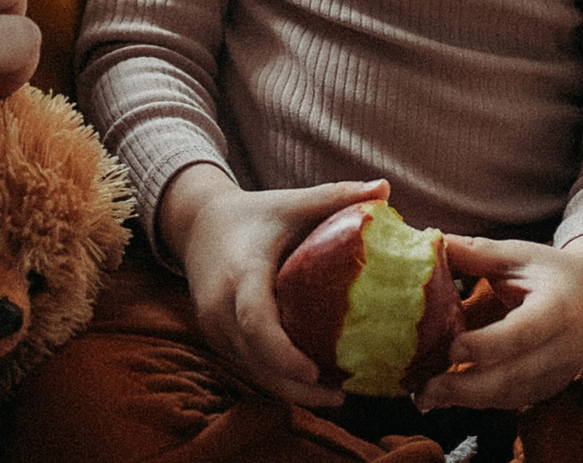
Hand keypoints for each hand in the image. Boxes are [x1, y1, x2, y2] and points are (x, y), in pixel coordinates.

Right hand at [160, 165, 391, 408]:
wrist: (197, 224)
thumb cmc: (253, 214)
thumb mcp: (291, 203)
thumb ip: (335, 197)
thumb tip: (385, 188)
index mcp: (241, 273)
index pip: (255, 320)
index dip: (283, 352)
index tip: (315, 372)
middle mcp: (220, 307)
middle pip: (256, 360)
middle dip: (297, 387)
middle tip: (342, 394)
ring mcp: (214, 327)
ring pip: (252, 371)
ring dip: (290, 388)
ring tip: (336, 393)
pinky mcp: (216, 338)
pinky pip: (249, 366)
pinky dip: (278, 378)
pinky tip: (311, 382)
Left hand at [417, 234, 582, 411]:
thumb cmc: (550, 272)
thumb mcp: (518, 255)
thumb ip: (476, 253)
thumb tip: (430, 241)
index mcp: (556, 310)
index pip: (523, 334)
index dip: (488, 345)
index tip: (452, 348)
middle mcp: (562, 349)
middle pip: (515, 376)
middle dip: (468, 387)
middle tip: (426, 389)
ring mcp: (558, 374)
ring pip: (512, 396)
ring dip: (468, 400)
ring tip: (426, 397)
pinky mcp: (549, 388)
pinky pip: (513, 402)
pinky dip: (480, 403)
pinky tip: (448, 398)